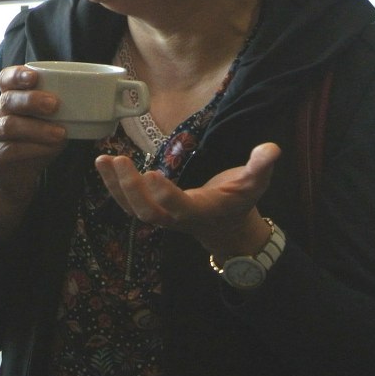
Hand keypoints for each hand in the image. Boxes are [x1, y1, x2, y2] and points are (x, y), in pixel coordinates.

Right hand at [0, 65, 67, 237]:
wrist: (12, 180)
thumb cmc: (34, 145)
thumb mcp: (48, 125)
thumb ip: (62, 114)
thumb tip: (99, 106)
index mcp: (10, 99)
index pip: (6, 79)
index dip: (18, 75)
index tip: (34, 76)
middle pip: (8, 100)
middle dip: (31, 100)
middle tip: (54, 104)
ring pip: (9, 125)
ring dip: (36, 128)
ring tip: (59, 133)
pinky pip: (11, 150)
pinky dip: (33, 149)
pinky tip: (49, 150)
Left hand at [95, 142, 280, 257]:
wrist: (225, 227)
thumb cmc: (239, 201)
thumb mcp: (255, 183)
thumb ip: (260, 166)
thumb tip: (271, 149)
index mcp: (201, 211)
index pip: (181, 208)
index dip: (166, 195)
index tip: (152, 174)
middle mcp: (176, 218)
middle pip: (148, 212)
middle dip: (131, 188)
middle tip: (119, 161)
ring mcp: (161, 217)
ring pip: (132, 209)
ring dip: (115, 186)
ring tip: (102, 160)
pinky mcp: (151, 209)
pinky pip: (127, 202)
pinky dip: (113, 185)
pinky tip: (103, 164)